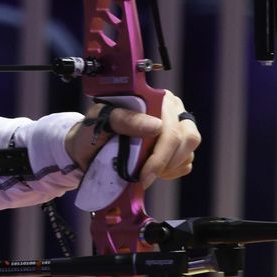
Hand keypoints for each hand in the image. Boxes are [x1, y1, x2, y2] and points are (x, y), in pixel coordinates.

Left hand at [65, 91, 199, 186]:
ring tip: (144, 171)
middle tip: (144, 178)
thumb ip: (124, 119)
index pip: (170, 126)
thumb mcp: (100, 119)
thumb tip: (156, 126)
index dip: (160, 153)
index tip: (144, 174)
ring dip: (167, 168)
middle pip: (187, 139)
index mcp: (156, 98)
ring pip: (188, 153)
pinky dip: (171, 172)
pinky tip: (152, 171)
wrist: (88, 147)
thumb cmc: (95, 129)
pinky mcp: (180, 145)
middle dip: (164, 163)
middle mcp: (172, 110)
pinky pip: (187, 163)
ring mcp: (179, 128)